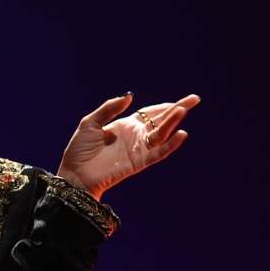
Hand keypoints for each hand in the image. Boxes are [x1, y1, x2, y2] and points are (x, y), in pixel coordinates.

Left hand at [57, 93, 199, 198]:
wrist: (74, 174)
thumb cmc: (79, 150)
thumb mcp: (90, 123)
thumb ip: (109, 108)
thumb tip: (130, 96)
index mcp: (125, 126)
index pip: (150, 113)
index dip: (164, 106)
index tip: (179, 101)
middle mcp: (135, 136)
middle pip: (161, 121)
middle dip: (177, 109)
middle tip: (194, 99)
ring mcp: (138, 149)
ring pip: (161, 134)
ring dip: (172, 122)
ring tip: (182, 110)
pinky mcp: (138, 162)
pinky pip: (158, 153)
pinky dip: (170, 145)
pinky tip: (180, 134)